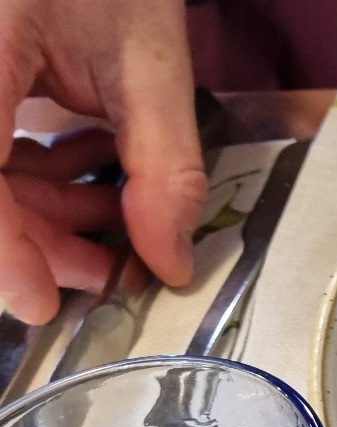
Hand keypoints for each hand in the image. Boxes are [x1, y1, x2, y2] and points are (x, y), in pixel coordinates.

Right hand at [0, 0, 205, 323]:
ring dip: (38, 209)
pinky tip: (86, 169)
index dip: (2, 247)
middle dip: (35, 237)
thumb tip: (166, 263)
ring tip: (115, 211)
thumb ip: (164, 166)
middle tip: (112, 266)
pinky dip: (27, 174)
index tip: (41, 301)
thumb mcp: (149, 60)